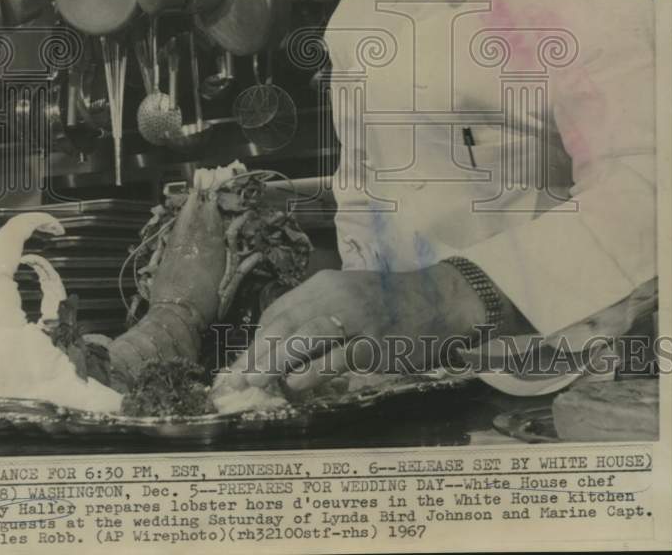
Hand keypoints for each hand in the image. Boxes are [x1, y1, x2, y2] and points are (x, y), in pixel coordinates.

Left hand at [224, 264, 486, 395]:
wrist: (436, 299)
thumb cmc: (387, 303)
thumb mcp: (347, 297)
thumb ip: (316, 316)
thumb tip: (276, 352)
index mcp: (323, 284)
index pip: (277, 312)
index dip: (255, 341)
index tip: (237, 368)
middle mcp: (334, 295)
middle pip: (282, 325)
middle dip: (255, 356)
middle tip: (235, 383)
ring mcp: (354, 317)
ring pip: (302, 339)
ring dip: (274, 364)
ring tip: (256, 385)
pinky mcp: (373, 341)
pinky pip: (335, 359)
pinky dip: (311, 374)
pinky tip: (296, 387)